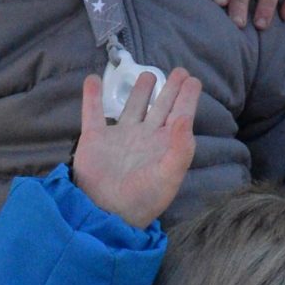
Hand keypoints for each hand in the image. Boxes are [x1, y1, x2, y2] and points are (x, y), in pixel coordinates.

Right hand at [72, 67, 199, 229]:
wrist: (106, 213)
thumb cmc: (143, 198)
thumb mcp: (169, 176)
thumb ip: (180, 147)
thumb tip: (184, 118)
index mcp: (165, 145)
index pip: (180, 116)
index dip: (188, 98)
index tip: (193, 80)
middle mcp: (145, 138)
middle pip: (160, 107)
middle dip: (170, 90)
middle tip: (179, 71)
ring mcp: (120, 137)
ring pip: (132, 107)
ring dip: (140, 91)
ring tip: (148, 75)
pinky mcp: (95, 139)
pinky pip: (93, 113)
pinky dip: (91, 96)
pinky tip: (93, 78)